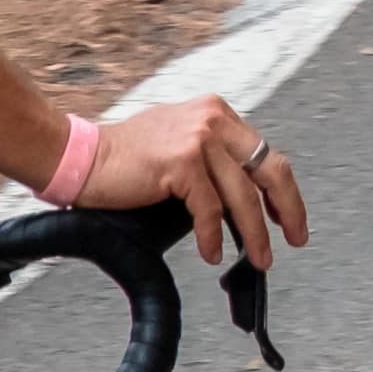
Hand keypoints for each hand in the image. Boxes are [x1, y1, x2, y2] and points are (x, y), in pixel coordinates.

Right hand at [67, 95, 311, 266]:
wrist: (78, 156)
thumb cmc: (120, 159)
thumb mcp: (177, 147)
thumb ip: (211, 161)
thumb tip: (241, 202)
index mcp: (215, 113)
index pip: (265, 153)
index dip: (282, 191)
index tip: (287, 217)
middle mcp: (213, 119)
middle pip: (270, 169)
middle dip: (287, 210)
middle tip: (294, 239)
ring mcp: (199, 138)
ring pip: (242, 195)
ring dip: (254, 234)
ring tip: (259, 259)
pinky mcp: (181, 161)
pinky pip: (209, 209)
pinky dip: (213, 236)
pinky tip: (213, 252)